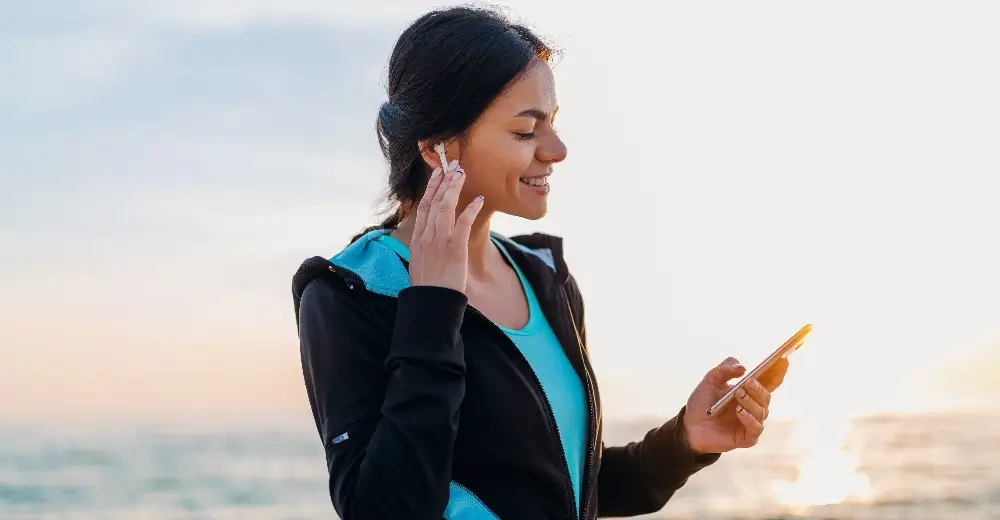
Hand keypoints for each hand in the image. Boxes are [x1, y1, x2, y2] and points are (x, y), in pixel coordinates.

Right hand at [408, 160, 483, 292]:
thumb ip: (425, 248)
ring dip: (454, 188)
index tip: (437, 174)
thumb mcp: (419, 263)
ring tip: (462, 174)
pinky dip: (470, 209)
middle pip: (434, 202)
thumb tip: (430, 240)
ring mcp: (440, 242)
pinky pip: (463, 224)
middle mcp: (427, 236)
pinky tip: (477, 199)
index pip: (423, 207)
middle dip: (443, 181)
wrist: (430, 304)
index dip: (431, 188)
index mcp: (417, 239)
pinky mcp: (455, 249)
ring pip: (445, 207)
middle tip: (452, 166)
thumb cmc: (427, 288)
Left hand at [681, 356, 788, 454]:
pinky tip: (740, 412)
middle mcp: (753, 406)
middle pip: (766, 396)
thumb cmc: (702, 402)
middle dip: (758, 388)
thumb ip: (724, 370)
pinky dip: (749, 419)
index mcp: (749, 392)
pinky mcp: (747, 438)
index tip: (783, 360)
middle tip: (748, 383)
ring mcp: (751, 422)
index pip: (768, 381)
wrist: (689, 426)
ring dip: (751, 401)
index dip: (777, 372)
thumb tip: (742, 367)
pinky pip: (755, 429)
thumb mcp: (710, 381)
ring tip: (738, 394)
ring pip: (761, 411)